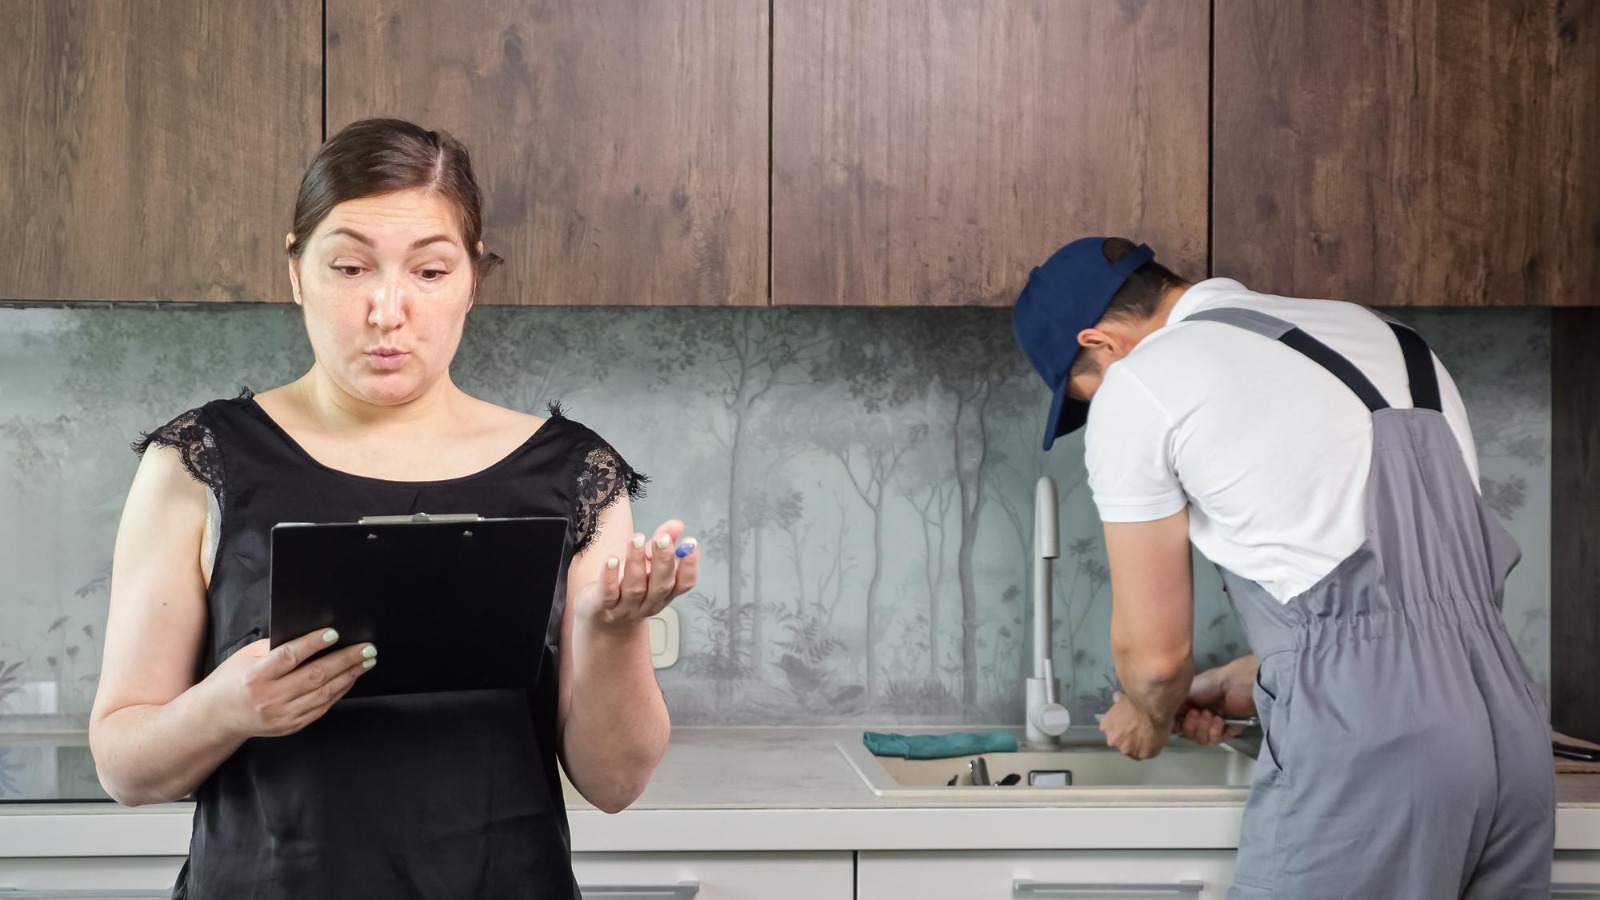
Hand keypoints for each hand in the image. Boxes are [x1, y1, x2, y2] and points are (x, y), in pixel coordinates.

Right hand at [203, 628, 375, 739]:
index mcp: (256, 676)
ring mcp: (282, 715)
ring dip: (350, 675)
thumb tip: (310, 634)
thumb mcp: (245, 656)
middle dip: (346, 660)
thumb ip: (274, 647)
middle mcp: (269, 698)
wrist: (216, 717)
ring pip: (324, 693)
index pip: (289, 657)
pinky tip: (350, 678)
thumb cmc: (231, 680)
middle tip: (367, 648)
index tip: (334, 633)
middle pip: (315, 676)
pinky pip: (322, 707)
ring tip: (366, 661)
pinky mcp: (291, 726)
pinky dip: (339, 691)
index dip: (313, 644)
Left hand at [575, 519, 697, 635]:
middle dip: (664, 560)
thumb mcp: (648, 563)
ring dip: (636, 562)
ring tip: (636, 539)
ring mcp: (626, 607)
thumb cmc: (628, 585)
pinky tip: (611, 560)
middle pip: (661, 584)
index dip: (690, 565)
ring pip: (634, 588)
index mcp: (665, 592)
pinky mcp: (603, 606)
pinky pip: (608, 594)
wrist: (602, 619)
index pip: (683, 583)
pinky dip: (609, 578)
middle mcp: (649, 602)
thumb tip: (677, 524)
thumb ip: (663, 542)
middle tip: (663, 538)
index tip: (691, 542)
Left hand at [1099, 692, 1169, 759]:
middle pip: (1122, 743)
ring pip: (1134, 751)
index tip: (1132, 726)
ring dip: (1141, 745)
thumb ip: (1119, 702)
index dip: (1124, 730)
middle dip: (1130, 739)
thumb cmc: (1137, 702)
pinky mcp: (1141, 755)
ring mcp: (1126, 749)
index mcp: (1106, 726)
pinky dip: (1152, 749)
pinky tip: (1156, 740)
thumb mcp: (1124, 699)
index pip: (1114, 732)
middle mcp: (1112, 740)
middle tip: (1142, 731)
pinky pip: (1147, 754)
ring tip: (1151, 736)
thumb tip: (1116, 697)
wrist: (1151, 709)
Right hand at [1173, 655, 1257, 745]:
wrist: (1235, 685)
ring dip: (1203, 728)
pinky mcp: (1227, 731)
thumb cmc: (1210, 684)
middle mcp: (1199, 716)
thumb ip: (1173, 707)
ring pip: (1201, 739)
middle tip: (1197, 712)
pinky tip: (1219, 719)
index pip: (1177, 724)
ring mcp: (1213, 725)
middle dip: (1191, 725)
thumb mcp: (1185, 692)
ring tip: (1210, 714)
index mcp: (1188, 706)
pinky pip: (1216, 740)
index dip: (1176, 724)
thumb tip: (1167, 719)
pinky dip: (1215, 730)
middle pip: (1188, 734)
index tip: (1179, 718)